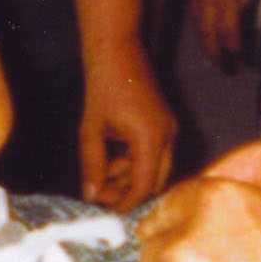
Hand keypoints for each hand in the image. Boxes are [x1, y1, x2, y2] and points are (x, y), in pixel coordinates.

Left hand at [78, 48, 178, 209]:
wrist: (117, 51)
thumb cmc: (102, 86)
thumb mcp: (91, 130)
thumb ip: (92, 165)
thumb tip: (91, 196)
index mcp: (151, 139)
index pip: (143, 185)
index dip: (125, 202)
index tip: (107, 210)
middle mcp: (167, 136)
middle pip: (154, 181)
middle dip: (128, 191)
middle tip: (101, 193)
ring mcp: (169, 129)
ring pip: (154, 168)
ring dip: (129, 176)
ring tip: (101, 172)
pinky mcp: (164, 123)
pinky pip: (154, 153)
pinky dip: (134, 161)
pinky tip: (112, 157)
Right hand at [187, 0, 260, 70]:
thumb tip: (239, 14)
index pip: (228, 32)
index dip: (234, 50)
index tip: (241, 62)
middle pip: (208, 33)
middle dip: (216, 53)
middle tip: (224, 68)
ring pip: (197, 22)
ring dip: (205, 40)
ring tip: (213, 53)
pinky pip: (191, 7)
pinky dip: (198, 22)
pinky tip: (202, 26)